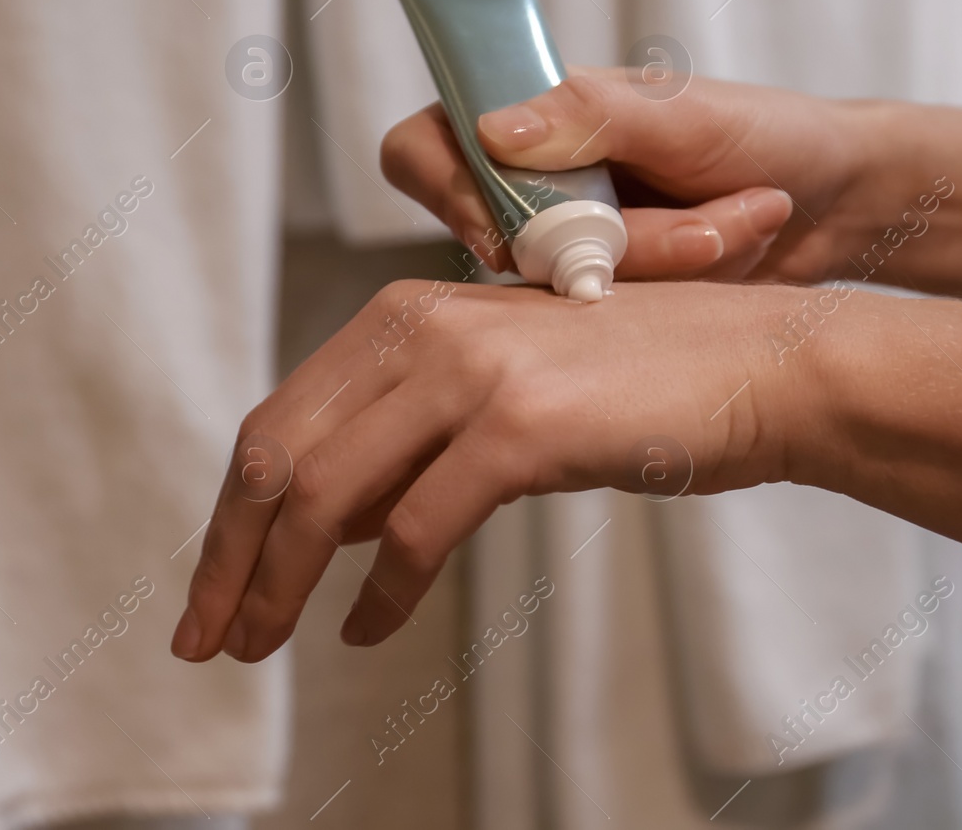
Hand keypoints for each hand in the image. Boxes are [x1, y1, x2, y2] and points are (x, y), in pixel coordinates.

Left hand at [171, 279, 794, 662]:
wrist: (757, 367)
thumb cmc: (633, 389)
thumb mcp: (496, 397)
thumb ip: (403, 444)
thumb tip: (318, 524)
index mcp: (406, 314)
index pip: (280, 422)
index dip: (229, 515)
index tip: (210, 586)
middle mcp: (424, 327)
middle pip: (278, 458)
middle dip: (229, 560)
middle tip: (205, 640)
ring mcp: (472, 371)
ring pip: (326, 497)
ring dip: (280, 586)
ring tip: (264, 648)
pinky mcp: (522, 425)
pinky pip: (417, 531)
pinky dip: (381, 596)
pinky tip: (366, 631)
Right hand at [380, 67, 883, 282]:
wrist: (836, 201)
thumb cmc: (760, 131)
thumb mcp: (680, 113)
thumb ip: (587, 116)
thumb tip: (490, 131)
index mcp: (527, 117)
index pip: (422, 150)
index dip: (443, 192)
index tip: (505, 229)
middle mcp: (531, 187)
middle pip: (501, 240)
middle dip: (618, 241)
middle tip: (704, 224)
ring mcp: (567, 249)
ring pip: (562, 289)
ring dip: (667, 259)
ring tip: (744, 216)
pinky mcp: (607, 303)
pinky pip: (611, 319)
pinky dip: (685, 281)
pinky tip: (737, 242)